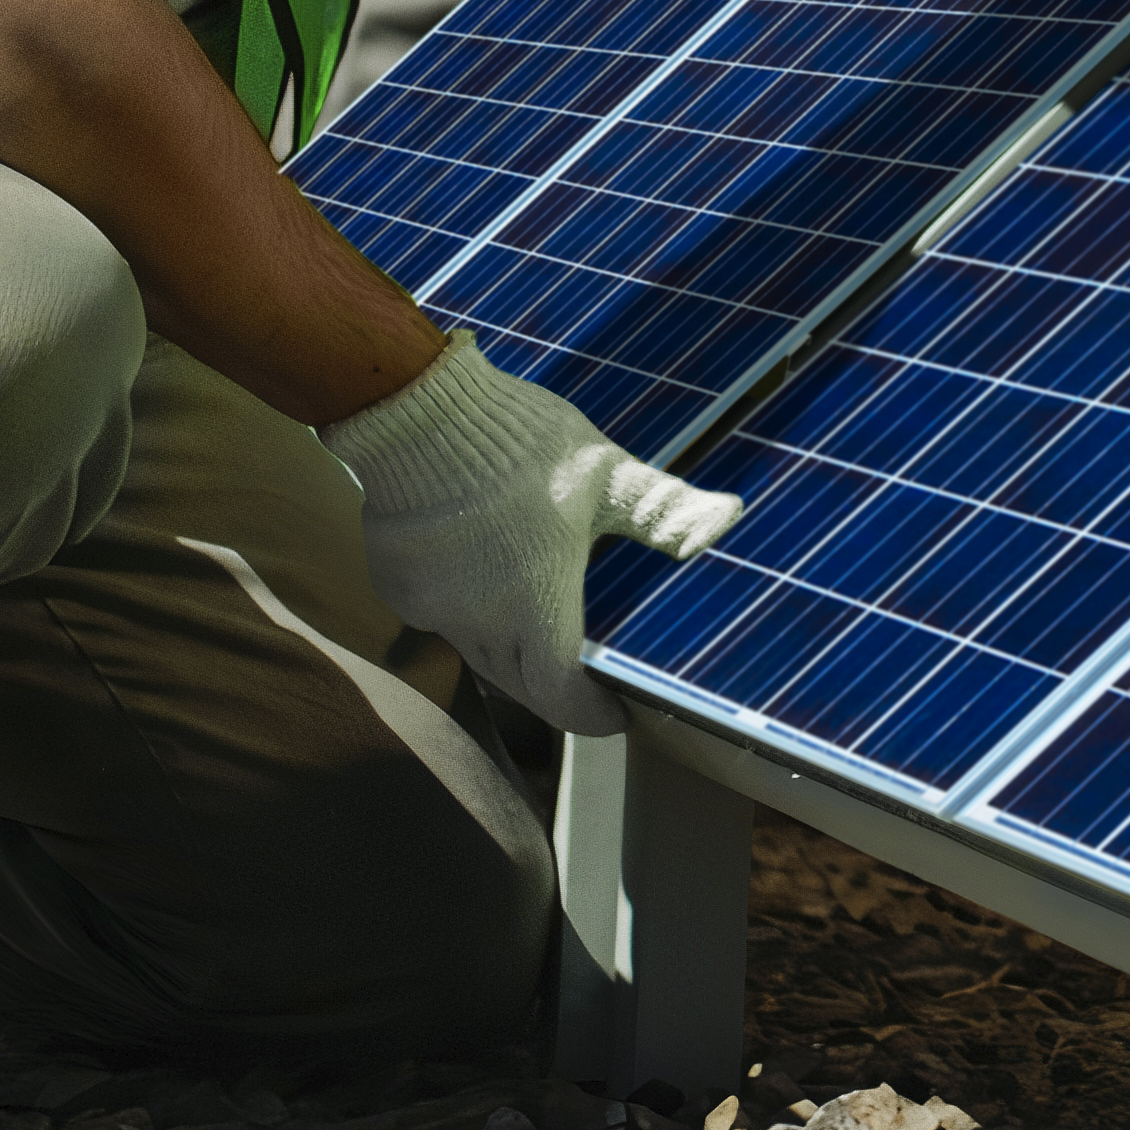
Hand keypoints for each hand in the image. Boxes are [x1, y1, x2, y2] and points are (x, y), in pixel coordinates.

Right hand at [318, 333, 741, 733]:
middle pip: (522, 685)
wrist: (421, 413)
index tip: (618, 711)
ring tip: (542, 614)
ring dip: (512, 649)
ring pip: (479, 655)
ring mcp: (431, 610)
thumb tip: (731, 518)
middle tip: (587, 665)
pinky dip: (469, 612)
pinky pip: (441, 620)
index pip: (563, 702)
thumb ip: (665, 509)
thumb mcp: (606, 475)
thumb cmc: (522, 446)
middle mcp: (479, 626)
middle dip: (558, 685)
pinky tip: (486, 571)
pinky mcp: (398, 587)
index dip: (595, 716)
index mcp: (534, 610)